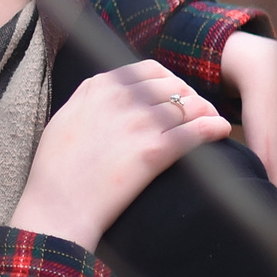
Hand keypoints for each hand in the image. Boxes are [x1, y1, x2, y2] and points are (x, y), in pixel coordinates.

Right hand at [14, 60, 229, 248]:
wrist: (58, 206)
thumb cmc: (56, 169)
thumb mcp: (64, 118)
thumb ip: (88, 97)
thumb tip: (110, 88)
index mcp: (99, 88)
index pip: (149, 70)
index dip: (168, 82)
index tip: (172, 98)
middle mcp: (121, 99)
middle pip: (173, 86)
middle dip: (189, 97)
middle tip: (194, 115)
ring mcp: (139, 124)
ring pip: (189, 105)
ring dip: (205, 111)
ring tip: (210, 122)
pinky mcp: (154, 152)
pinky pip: (196, 131)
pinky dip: (214, 127)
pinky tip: (220, 131)